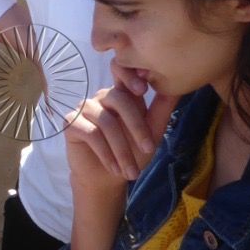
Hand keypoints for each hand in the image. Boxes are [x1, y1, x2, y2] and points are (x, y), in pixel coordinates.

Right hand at [64, 68, 177, 190]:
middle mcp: (101, 97)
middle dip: (137, 127)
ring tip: (131, 171)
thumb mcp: (152, 132)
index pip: (121, 71)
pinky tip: (114, 168)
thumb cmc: (131, 153)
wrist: (107, 179)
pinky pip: (91, 133)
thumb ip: (162, 108)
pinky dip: (106, 153)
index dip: (129, 74)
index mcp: (121, 94)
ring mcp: (84, 108)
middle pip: (119, 100)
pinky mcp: (71, 123)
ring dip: (122, 150)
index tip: (143, 90)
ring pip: (106, 122)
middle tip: (149, 150)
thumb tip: (179, 86)